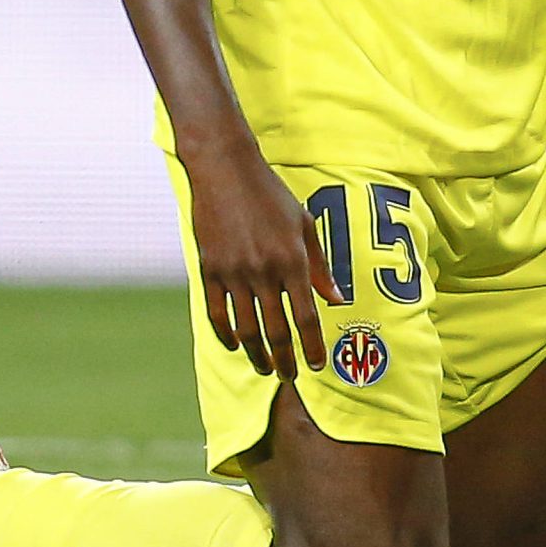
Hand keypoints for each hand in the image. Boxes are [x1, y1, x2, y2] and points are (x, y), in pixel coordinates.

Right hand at [183, 151, 339, 381]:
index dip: (312, 347)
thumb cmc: (270, 194)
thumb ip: (320, 267)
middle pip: (276, 330)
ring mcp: (233, 272)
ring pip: (246, 329)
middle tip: (290, 377)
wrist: (224, 168)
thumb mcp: (304, 225)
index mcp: (292, 260)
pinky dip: (226, 335)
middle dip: (285, 360)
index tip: (317, 364)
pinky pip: (217, 313)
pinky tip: (235, 345)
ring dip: (257, 355)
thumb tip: (336, 300)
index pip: (306, 317)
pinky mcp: (209, 268)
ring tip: (265, 368)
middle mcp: (264, 270)